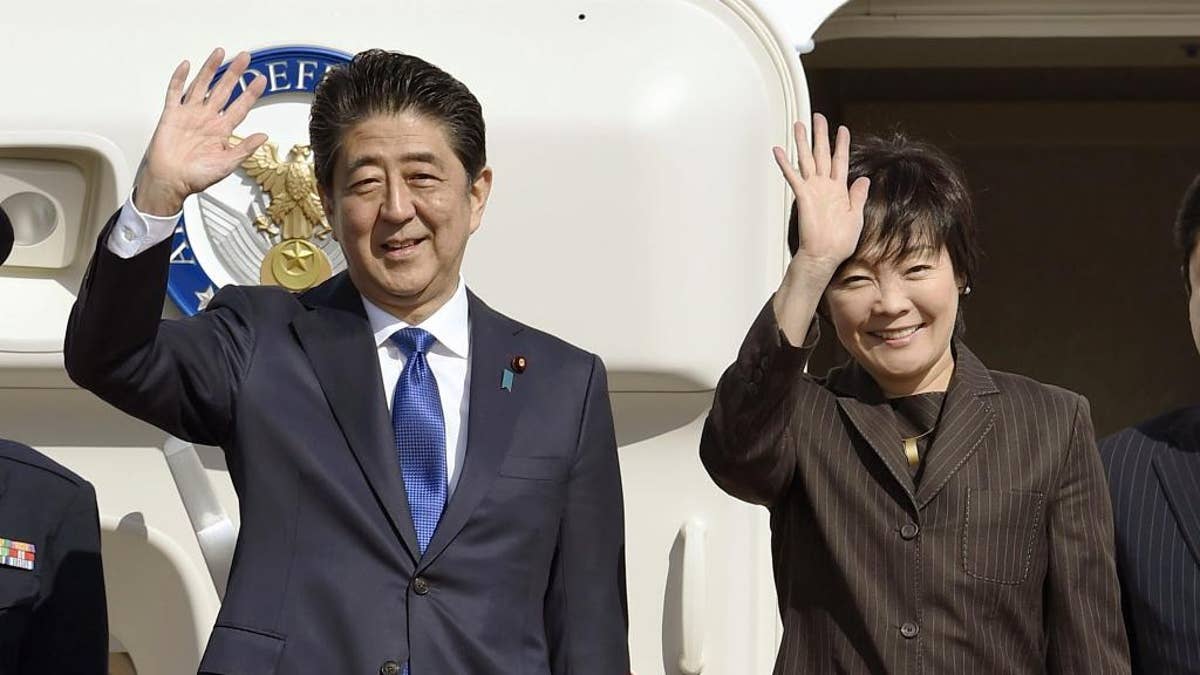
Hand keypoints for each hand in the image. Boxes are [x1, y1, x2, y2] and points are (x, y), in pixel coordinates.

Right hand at [134, 48, 268, 215]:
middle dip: (235, 73)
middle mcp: (207, 119)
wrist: (170, 181)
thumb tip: (264, 136)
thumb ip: (244, 149)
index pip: (240, 106)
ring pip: (202, 85)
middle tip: (246, 57)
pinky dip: (179, 78)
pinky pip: (175, 92)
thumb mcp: (226, 164)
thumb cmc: (196, 177)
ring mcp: (189, 114)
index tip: (262, 80)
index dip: (251, 93)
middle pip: (223, 90)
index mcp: (221, 130)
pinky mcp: (172, 114)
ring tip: (221, 53)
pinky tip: (187, 65)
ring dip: (211, 69)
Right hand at [772, 113, 869, 282]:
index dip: (842, 144)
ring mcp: (812, 190)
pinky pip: (793, 176)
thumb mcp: (857, 216)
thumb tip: (865, 179)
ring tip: (799, 125)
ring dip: (803, 142)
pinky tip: (779, 150)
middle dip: (820, 134)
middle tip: (818, 117)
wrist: (825, 256)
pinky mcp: (802, 196)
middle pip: (822, 153)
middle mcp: (825, 186)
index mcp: (839, 190)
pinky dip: (785, 163)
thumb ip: (859, 196)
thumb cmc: (840, 242)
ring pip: (807, 159)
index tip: (843, 129)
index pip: (841, 160)